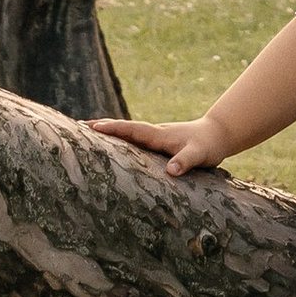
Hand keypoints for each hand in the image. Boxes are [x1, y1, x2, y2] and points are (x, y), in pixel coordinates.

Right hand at [88, 114, 231, 179]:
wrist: (218, 135)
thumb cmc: (208, 145)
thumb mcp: (199, 154)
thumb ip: (185, 161)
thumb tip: (171, 171)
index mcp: (159, 135)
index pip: (131, 130)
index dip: (113, 129)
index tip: (92, 127)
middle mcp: (153, 133)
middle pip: (123, 128)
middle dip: (101, 127)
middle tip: (77, 125)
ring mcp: (154, 138)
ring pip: (126, 134)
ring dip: (108, 132)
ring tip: (86, 132)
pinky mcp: (157, 144)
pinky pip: (133, 141)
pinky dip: (119, 140)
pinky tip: (111, 146)